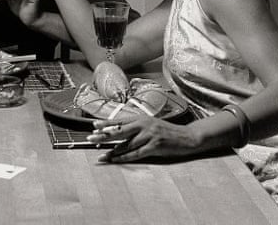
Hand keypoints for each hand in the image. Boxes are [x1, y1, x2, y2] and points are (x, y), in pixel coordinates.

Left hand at [87, 116, 201, 162]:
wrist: (187, 137)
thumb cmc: (167, 131)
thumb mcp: (151, 124)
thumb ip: (138, 127)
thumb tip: (121, 131)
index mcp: (142, 118)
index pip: (120, 120)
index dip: (106, 123)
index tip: (93, 126)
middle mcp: (143, 125)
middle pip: (119, 131)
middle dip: (103, 135)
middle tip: (90, 139)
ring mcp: (149, 136)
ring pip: (126, 144)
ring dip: (113, 151)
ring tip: (102, 155)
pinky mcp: (155, 147)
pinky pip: (136, 154)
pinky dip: (125, 158)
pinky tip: (116, 160)